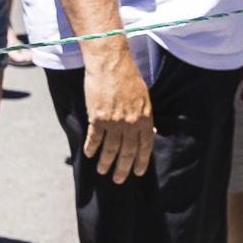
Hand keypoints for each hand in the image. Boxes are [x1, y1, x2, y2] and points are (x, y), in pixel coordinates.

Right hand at [83, 46, 154, 181]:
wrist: (110, 62)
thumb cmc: (128, 76)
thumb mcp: (144, 96)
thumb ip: (147, 116)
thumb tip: (153, 131)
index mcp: (145, 117)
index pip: (145, 146)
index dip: (141, 161)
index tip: (137, 172)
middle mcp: (130, 123)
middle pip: (127, 152)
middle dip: (123, 168)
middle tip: (119, 179)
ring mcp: (113, 121)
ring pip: (110, 149)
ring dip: (106, 162)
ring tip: (102, 171)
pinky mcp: (97, 118)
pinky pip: (94, 138)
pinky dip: (91, 148)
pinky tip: (89, 154)